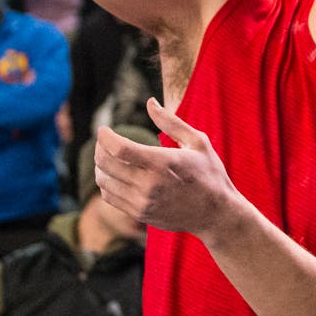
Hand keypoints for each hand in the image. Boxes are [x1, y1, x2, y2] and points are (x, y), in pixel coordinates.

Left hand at [93, 98, 243, 241]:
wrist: (216, 214)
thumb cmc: (210, 173)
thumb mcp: (198, 142)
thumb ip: (171, 122)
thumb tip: (150, 102)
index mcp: (164, 163)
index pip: (119, 149)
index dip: (105, 137)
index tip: (104, 129)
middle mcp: (150, 184)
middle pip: (106, 164)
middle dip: (99, 147)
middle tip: (104, 141)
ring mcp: (143, 202)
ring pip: (104, 181)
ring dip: (101, 165)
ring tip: (109, 156)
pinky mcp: (140, 214)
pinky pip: (109, 197)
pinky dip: (107, 183)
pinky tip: (116, 175)